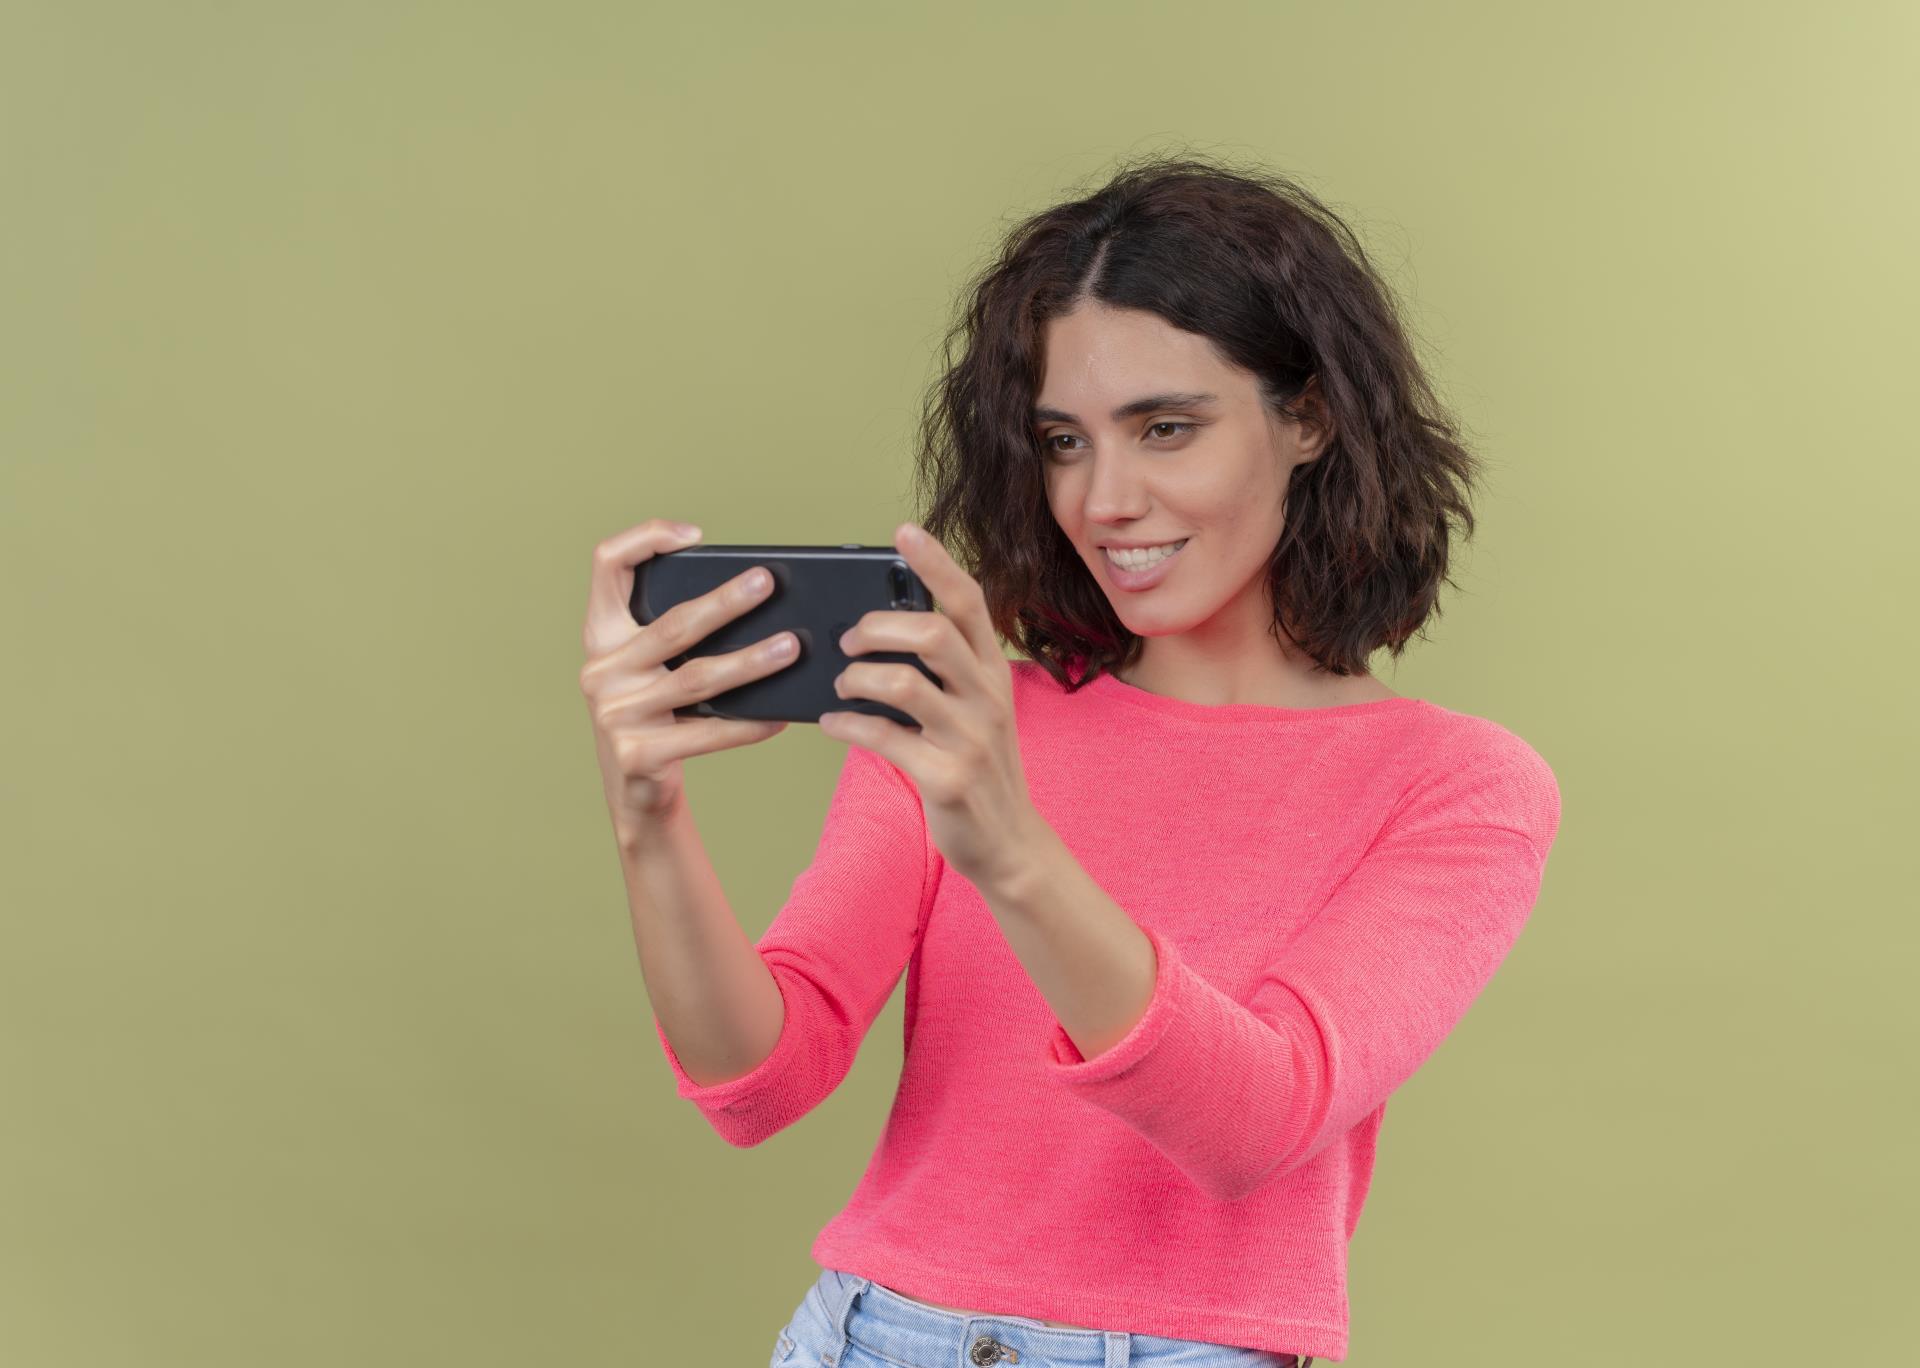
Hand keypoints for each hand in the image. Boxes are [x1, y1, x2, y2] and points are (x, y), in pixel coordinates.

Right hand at [578, 518, 799, 847]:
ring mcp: (615, 713)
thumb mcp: (649, 665)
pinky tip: (780, 715)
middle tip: (766, 584)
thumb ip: (674, 631)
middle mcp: (600, 669)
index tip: (695, 536)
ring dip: (751, 661)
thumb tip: (753, 600)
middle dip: (725, 602)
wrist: (633, 788)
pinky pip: (707, 734)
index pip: (606, 564)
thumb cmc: (655, 711)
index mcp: (601, 634)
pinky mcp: (638, 754)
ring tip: (791, 647)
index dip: (645, 538)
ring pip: (698, 679)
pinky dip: (748, 724)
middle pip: (673, 625)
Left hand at [820, 523, 1046, 890]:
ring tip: (841, 684)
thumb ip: (943, 669)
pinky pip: (884, 738)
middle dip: (879, 626)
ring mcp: (969, 739)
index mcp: (993, 672)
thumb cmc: (977, 765)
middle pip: (933, 634)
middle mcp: (987, 698)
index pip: (969, 602)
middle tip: (849, 639)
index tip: (903, 532)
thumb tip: (878, 630)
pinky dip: (847, 725)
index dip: (936, 563)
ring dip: (857, 677)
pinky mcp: (945, 778)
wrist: (1008, 843)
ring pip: (903, 684)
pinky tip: (832, 724)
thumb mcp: (975, 709)